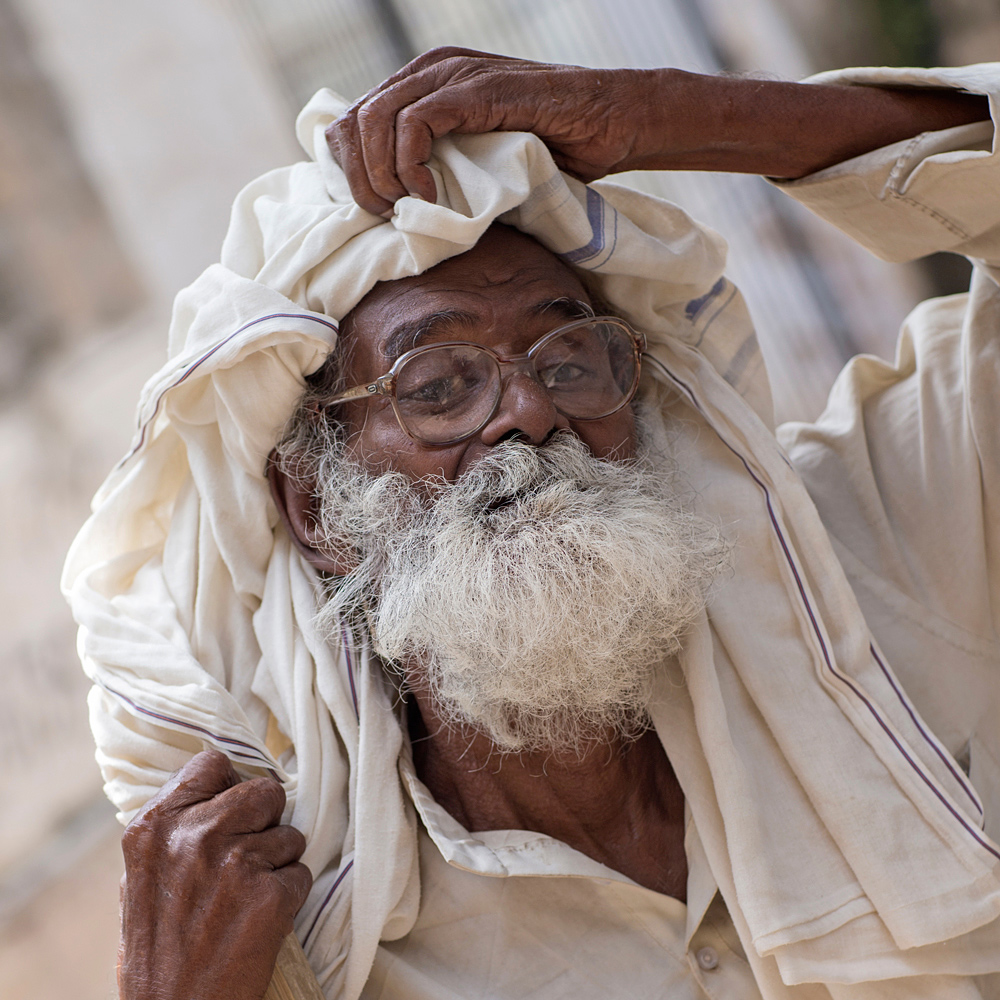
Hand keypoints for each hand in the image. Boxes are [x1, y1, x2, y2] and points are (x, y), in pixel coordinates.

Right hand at [118, 749, 311, 999]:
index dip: (228, 785)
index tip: (230, 808)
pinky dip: (289, 894)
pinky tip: (261, 918)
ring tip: (248, 896)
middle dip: (266, 818)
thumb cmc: (157, 949)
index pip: (212, 764)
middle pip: (265, 790)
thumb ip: (175, 828)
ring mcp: (236, 862)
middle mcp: (196, 836)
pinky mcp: (271, 894)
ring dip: (278, 862)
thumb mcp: (142, 878)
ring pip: (290, 834)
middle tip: (250, 851)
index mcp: (155, 827)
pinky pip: (301, 873)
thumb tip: (217, 789)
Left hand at [326, 46, 651, 214]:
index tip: (377, 212)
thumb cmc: (552, 150)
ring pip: (376, 119)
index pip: (351, 122)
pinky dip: (411, 164)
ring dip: (382, 175)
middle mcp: (429, 71)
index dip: (350, 172)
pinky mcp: (477, 89)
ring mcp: (452, 75)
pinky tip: (429, 193)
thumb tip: (394, 211)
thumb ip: (437, 168)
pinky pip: (416, 122)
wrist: (610, 124)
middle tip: (387, 217)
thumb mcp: (477, 163)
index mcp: (422, 86)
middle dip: (359, 180)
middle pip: (353, 122)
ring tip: (408, 208)